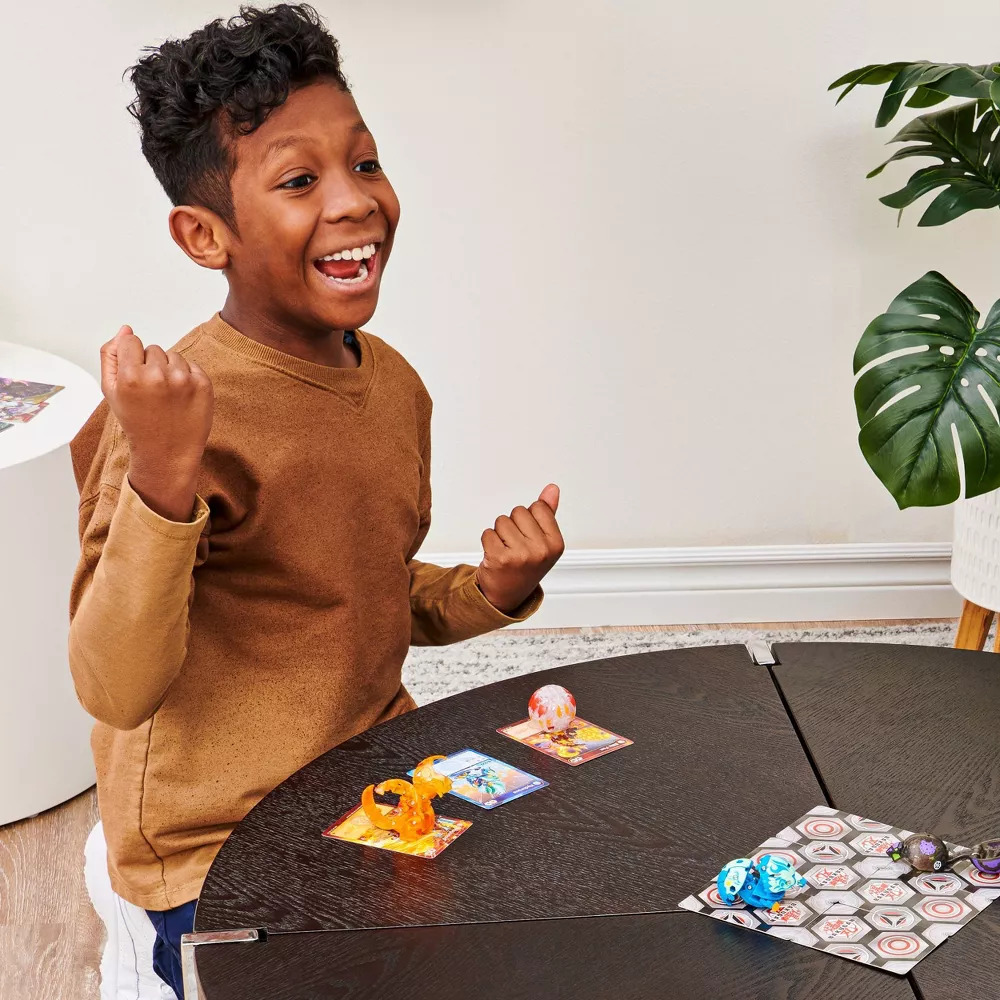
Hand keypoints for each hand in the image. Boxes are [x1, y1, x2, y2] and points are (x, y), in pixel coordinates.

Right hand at [100, 325, 213, 520]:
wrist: (167, 452)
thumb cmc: (137, 422)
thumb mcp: (111, 392)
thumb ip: (111, 356)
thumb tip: (125, 329)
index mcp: (130, 376)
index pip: (131, 341)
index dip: (131, 359)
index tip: (134, 377)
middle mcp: (158, 375)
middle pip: (153, 348)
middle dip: (150, 365)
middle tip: (151, 393)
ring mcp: (183, 379)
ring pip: (173, 355)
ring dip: (169, 370)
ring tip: (166, 396)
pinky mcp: (203, 384)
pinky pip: (191, 365)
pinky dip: (187, 377)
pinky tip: (181, 398)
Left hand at [476, 484, 564, 614]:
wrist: (506, 594)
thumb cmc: (525, 565)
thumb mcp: (543, 541)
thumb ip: (548, 513)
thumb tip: (552, 489)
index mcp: (556, 544)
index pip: (538, 507)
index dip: (530, 519)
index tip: (530, 538)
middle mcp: (541, 551)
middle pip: (518, 512)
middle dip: (514, 525)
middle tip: (516, 546)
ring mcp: (520, 555)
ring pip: (501, 521)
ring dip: (499, 533)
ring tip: (506, 550)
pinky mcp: (499, 558)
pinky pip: (487, 533)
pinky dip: (488, 541)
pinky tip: (495, 555)